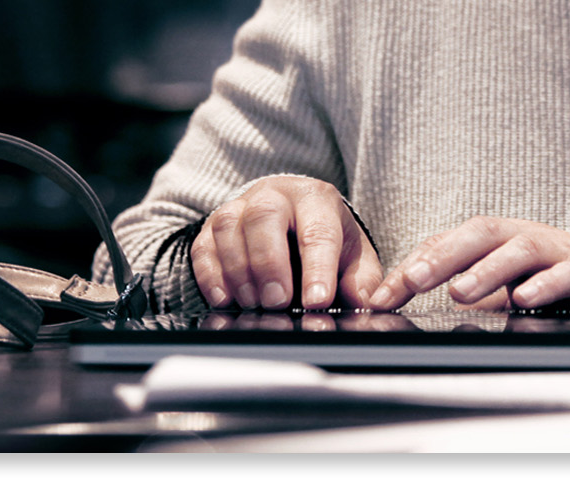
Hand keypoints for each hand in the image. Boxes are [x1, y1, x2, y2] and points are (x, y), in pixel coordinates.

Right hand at [191, 176, 382, 309]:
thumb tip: (365, 302)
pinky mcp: (212, 226)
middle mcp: (275, 195)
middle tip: (278, 302)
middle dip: (270, 263)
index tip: (318, 300)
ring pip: (229, 227)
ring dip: (239, 270)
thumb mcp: (352, 256)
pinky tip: (223, 299)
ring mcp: (240, 207)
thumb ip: (360, 280)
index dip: (318, 267)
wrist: (291, 218)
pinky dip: (210, 275)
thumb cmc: (324, 240)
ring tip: (254, 304)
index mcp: (316, 199)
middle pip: (265, 217)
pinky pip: (203, 245)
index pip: (318, 230)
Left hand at [366, 216, 569, 310]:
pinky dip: (545, 285)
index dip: (415, 264)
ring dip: (488, 270)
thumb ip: (466, 285)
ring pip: (522, 249)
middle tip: (412, 282)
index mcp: (501, 240)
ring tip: (460, 293)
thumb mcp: (506, 284)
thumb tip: (408, 300)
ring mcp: (559, 253)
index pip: (451, 242)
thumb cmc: (558, 283)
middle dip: (443, 256)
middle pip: (482, 233)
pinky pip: (567, 274)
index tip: (383, 295)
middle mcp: (526, 238)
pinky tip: (524, 300)